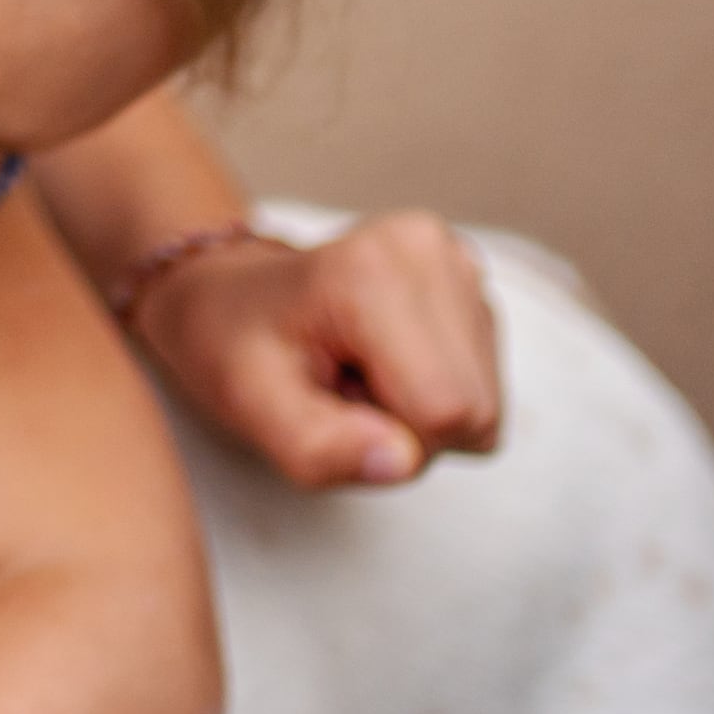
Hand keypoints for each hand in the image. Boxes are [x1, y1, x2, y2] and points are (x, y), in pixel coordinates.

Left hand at [126, 212, 501, 487]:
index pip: (445, 413)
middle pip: (475, 409)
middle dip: (410, 429)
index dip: (392, 440)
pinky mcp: (470, 277)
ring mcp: (457, 259)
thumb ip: (317, 447)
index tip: (332, 403)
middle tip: (341, 391)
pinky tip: (381, 361)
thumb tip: (401, 462)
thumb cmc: (232, 346)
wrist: (230, 294)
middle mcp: (429, 251)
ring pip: (484, 400)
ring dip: (420, 412)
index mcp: (372, 272)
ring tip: (355, 373)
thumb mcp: (249, 406)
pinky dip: (433, 388)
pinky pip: (482, 379)